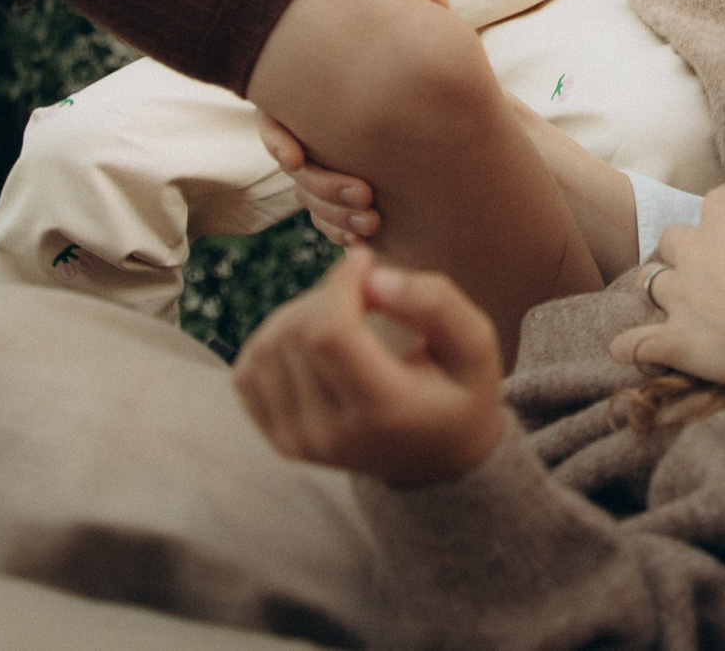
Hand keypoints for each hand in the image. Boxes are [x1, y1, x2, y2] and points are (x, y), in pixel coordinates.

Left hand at [233, 248, 505, 485]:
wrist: (438, 464)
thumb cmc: (459, 394)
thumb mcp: (476, 346)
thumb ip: (436, 304)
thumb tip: (374, 277)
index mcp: (382, 411)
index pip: (329, 334)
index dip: (339, 283)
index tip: (365, 261)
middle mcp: (330, 435)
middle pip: (295, 335)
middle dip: (325, 293)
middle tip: (363, 291)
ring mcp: (298, 442)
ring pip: (266, 347)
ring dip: (299, 312)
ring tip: (341, 315)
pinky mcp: (280, 440)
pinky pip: (248, 372)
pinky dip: (273, 341)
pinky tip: (312, 339)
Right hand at [255, 0, 456, 244]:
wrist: (462, 120)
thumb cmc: (434, 66)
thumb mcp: (434, 37)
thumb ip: (427, 8)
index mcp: (318, 96)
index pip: (278, 117)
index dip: (280, 139)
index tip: (297, 156)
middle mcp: (317, 134)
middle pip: (296, 169)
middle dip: (322, 187)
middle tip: (364, 194)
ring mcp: (331, 167)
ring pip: (311, 201)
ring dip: (334, 213)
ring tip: (371, 218)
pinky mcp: (347, 197)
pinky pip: (329, 222)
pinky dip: (342, 230)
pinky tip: (365, 235)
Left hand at [609, 168, 724, 384]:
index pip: (720, 203)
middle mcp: (692, 246)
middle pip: (674, 239)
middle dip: (684, 250)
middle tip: (708, 267)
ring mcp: (679, 293)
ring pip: (650, 282)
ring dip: (657, 287)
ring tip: (668, 298)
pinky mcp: (675, 338)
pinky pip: (638, 343)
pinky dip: (629, 346)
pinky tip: (624, 351)